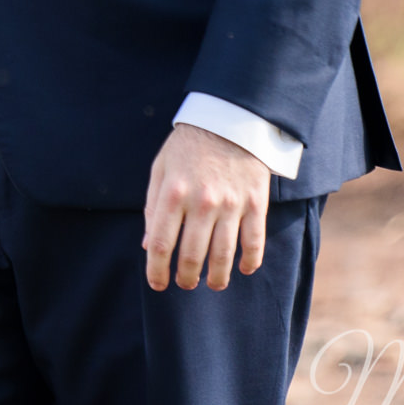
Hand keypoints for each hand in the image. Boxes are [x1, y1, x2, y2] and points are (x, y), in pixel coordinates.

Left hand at [141, 123, 270, 291]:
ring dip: (217, 277)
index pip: (160, 243)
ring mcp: (231, 204)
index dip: (156, 270)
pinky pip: (254, 242)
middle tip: (185, 285)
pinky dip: (249, 262)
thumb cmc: (188, 146)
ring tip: (213, 284)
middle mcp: (201, 202)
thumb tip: (147, 246)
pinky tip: (242, 269)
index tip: (157, 284)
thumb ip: (151, 207)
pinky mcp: (256, 203)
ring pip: (223, 255)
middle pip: (192, 255)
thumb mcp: (160, 169)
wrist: (230, 119)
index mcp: (173, 192)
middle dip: (186, 278)